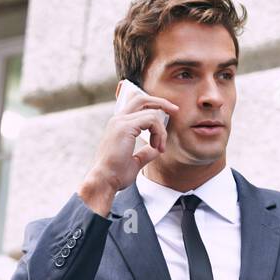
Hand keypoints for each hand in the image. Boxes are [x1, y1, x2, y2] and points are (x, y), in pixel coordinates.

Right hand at [79, 91, 179, 213]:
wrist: (104, 181)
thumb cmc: (115, 175)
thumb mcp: (134, 162)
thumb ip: (145, 153)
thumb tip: (156, 149)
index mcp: (117, 126)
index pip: (136, 104)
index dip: (153, 106)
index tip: (167, 115)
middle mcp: (118, 120)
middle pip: (142, 98)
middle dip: (161, 102)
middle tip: (175, 110)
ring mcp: (120, 122)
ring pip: (151, 112)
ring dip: (161, 131)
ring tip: (159, 148)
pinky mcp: (125, 127)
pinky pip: (151, 120)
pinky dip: (159, 133)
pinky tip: (157, 147)